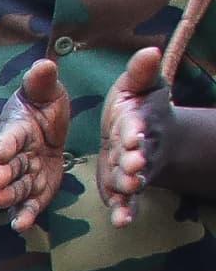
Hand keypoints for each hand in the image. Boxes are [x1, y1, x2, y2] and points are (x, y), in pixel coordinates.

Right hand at [0, 55, 72, 237]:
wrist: (45, 138)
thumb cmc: (41, 114)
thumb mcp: (45, 94)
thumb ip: (42, 83)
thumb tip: (45, 64)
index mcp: (18, 132)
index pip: (10, 139)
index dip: (5, 145)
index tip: (0, 152)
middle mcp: (17, 158)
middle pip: (7, 168)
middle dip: (1, 174)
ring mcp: (25, 178)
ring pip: (14, 189)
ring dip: (7, 195)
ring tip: (1, 200)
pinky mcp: (35, 194)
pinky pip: (28, 206)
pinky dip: (23, 216)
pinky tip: (22, 225)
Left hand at [97, 44, 171, 226]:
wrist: (150, 134)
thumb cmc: (138, 105)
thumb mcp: (138, 86)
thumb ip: (141, 72)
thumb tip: (150, 48)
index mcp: (139, 120)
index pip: (138, 124)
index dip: (136, 129)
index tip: (133, 134)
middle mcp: (141, 147)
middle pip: (138, 154)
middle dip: (135, 160)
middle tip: (132, 166)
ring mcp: (135, 170)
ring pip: (134, 180)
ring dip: (131, 186)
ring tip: (127, 191)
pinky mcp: (126, 188)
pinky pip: (128, 201)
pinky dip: (126, 210)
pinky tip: (121, 221)